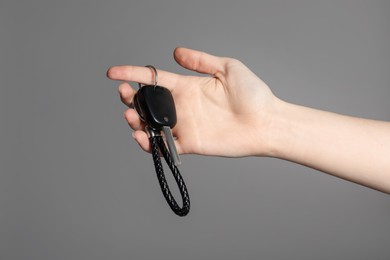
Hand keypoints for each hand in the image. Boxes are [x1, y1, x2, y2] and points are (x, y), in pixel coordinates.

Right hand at [107, 47, 276, 156]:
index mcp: (187, 86)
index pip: (154, 79)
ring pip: (151, 125)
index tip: (113, 73)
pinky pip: (164, 146)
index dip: (132, 74)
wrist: (266, 122)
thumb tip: (176, 52)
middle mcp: (182, 106)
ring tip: (131, 117)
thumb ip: (201, 60)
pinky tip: (142, 137)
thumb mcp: (227, 68)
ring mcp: (185, 125)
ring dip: (135, 122)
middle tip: (125, 96)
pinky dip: (149, 144)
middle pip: (147, 103)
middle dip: (130, 100)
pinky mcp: (190, 143)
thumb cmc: (253, 95)